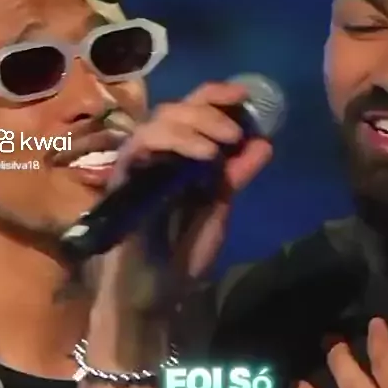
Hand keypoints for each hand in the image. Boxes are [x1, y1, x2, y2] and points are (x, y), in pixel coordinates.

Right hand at [114, 81, 272, 278]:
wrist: (154, 290)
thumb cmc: (182, 252)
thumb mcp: (218, 208)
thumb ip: (235, 176)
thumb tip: (264, 143)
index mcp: (180, 154)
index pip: (193, 109)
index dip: (216, 96)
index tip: (244, 96)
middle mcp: (158, 152)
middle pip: (176, 107)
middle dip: (209, 110)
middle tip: (235, 133)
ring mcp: (138, 162)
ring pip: (160, 120)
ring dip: (195, 125)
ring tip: (220, 147)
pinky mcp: (123, 175)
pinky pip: (142, 144)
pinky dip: (176, 142)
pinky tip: (203, 156)